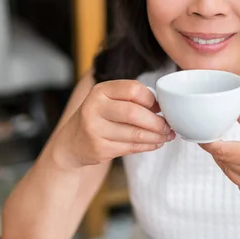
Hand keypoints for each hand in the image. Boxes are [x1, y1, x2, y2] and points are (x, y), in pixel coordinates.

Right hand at [55, 80, 174, 169]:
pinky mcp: (99, 148)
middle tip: (168, 126)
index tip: (161, 107)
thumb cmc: (98, 117)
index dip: (152, 99)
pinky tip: (155, 143)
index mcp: (100, 90)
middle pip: (134, 113)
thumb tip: (163, 107)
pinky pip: (131, 148)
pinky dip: (147, 146)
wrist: (71, 142)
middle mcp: (95, 107)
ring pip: (135, 133)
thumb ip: (130, 99)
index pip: (133, 89)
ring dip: (156, 136)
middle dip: (156, 122)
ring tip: (166, 136)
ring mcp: (95, 129)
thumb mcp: (107, 100)